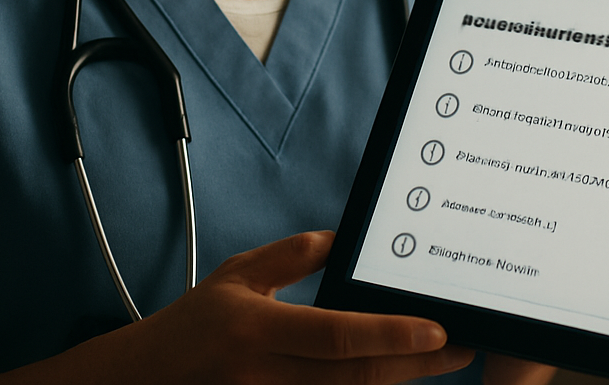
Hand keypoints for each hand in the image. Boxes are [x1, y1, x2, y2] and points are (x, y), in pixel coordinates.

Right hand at [135, 231, 474, 383]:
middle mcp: (269, 377)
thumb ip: (291, 256)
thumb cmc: (195, 324)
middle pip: (356, 377)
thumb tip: (342, 238)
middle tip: (461, 349)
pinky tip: (395, 377)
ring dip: (398, 383)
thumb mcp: (238, 274)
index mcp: (259, 332)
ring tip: (442, 363)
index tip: (437, 328)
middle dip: (415, 366)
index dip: (390, 333)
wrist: (146, 381)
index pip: (337, 335)